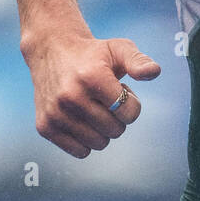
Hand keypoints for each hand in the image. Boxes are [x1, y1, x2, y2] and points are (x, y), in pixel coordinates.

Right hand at [24, 31, 161, 158]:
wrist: (51, 51)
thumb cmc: (92, 54)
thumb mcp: (119, 48)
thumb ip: (139, 61)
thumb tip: (153, 71)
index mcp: (92, 77)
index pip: (130, 112)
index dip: (132, 104)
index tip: (123, 91)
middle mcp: (70, 97)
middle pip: (116, 130)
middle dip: (118, 117)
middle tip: (106, 99)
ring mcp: (55, 113)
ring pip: (99, 143)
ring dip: (102, 129)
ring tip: (93, 107)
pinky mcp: (45, 126)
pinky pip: (80, 152)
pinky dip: (86, 140)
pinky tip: (81, 119)